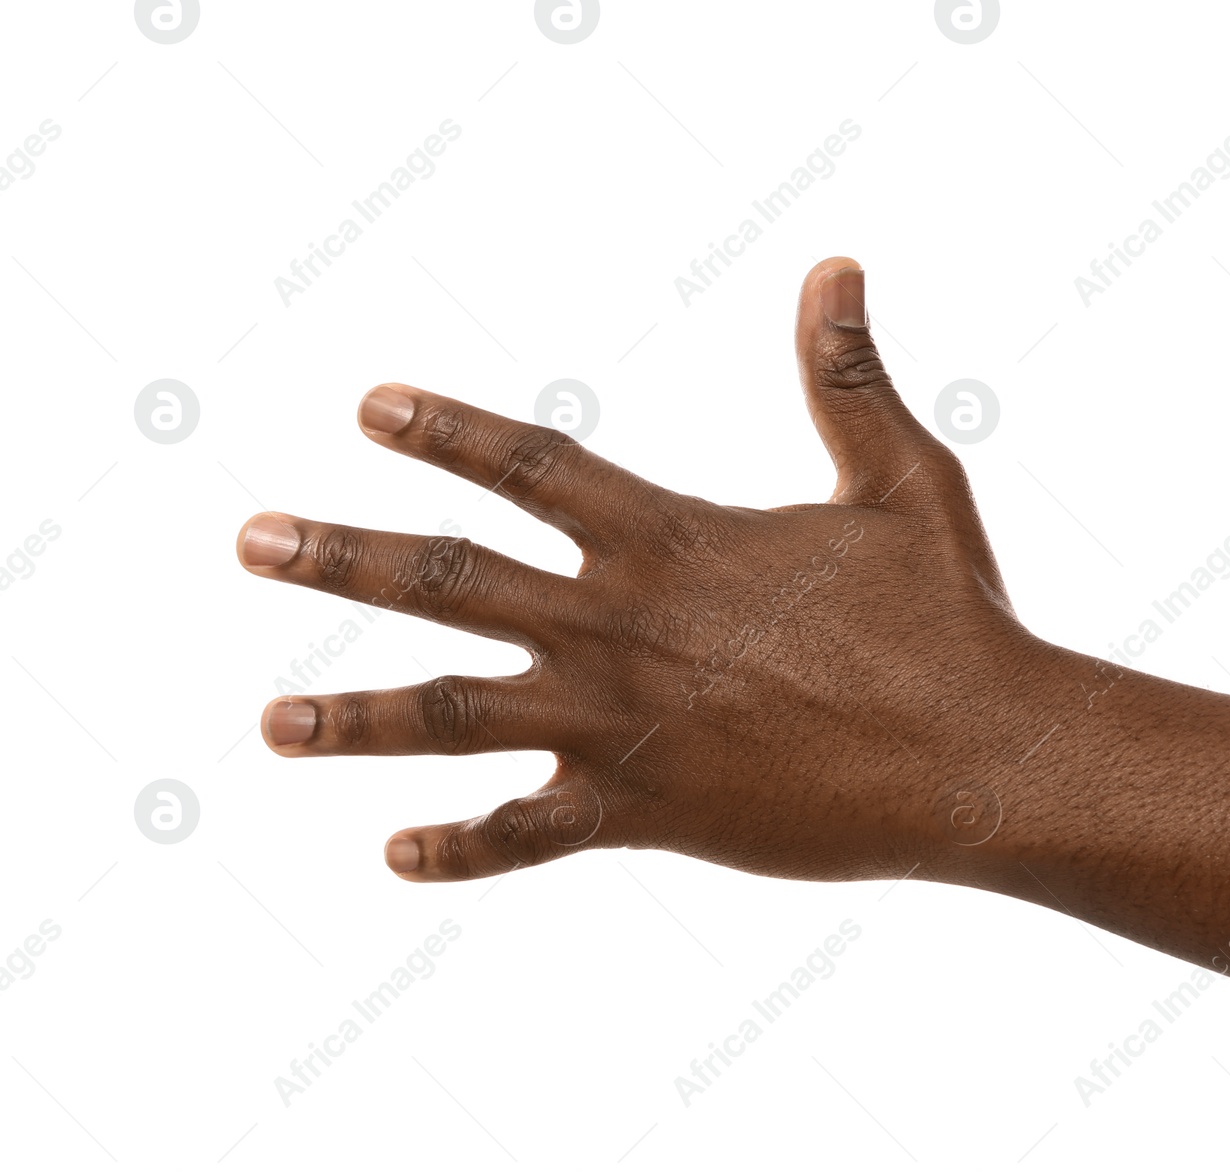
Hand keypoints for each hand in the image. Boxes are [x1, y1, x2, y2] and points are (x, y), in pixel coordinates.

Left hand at [238, 257, 1070, 883]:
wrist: (979, 754)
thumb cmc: (950, 615)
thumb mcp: (902, 478)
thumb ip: (844, 379)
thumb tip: (837, 267)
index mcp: (672, 539)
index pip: (530, 467)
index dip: (445, 432)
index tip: (368, 408)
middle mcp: (623, 626)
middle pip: (450, 579)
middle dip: (342, 556)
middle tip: (250, 541)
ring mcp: (624, 725)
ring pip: (457, 716)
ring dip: (356, 718)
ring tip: (268, 727)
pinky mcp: (647, 813)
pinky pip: (529, 837)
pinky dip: (462, 847)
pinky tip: (394, 852)